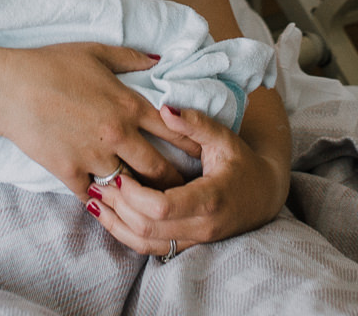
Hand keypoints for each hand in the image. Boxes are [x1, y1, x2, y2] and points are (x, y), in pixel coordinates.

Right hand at [0, 44, 200, 197]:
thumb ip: (131, 58)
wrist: (9, 87)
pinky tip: (105, 202)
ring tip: (147, 200)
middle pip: (159, 168)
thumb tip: (159, 59)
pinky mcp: (70, 172)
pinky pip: (93, 193)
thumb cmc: (50, 64)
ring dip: (137, 192)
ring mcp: (94, 156)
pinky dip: (99, 197)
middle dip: (172, 180)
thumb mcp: (94, 52)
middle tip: (181, 189)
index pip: (175, 130)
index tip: (202, 156)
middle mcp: (118, 135)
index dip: (192, 144)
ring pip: (129, 186)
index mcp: (128, 105)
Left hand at [85, 104, 288, 255]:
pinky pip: (150, 249)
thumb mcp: (224, 138)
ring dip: (116, 224)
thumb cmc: (241, 162)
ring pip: (145, 244)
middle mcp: (202, 226)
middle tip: (97, 182)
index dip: (135, 193)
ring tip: (94, 198)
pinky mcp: (187, 245)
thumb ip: (195, 124)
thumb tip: (166, 108)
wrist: (264, 195)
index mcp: (210, 199)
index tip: (118, 172)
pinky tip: (107, 216)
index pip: (162, 207)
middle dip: (119, 206)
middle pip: (148, 228)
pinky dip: (125, 234)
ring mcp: (195, 241)